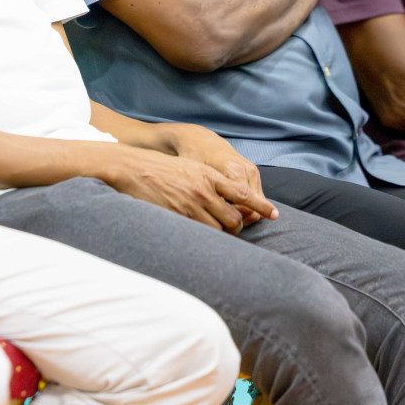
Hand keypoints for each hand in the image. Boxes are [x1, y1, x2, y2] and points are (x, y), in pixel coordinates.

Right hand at [101, 144, 276, 232]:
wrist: (130, 167)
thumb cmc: (158, 167)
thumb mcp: (189, 167)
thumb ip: (209, 182)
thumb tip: (226, 198)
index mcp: (209, 175)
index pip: (243, 193)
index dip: (261, 206)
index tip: (275, 214)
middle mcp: (204, 190)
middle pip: (234, 218)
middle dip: (236, 227)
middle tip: (232, 228)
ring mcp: (190, 205)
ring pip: (218, 230)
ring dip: (219, 234)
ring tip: (212, 231)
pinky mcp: (177, 216)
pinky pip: (198, 234)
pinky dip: (202, 237)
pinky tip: (197, 235)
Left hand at [164, 124, 276, 226]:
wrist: (199, 139)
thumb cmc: (193, 159)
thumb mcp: (196, 178)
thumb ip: (208, 197)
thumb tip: (216, 220)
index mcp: (233, 172)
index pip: (245, 207)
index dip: (234, 220)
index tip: (221, 223)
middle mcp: (246, 170)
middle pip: (254, 207)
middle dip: (242, 219)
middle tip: (224, 223)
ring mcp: (252, 170)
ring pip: (257, 203)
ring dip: (245, 212)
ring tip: (226, 214)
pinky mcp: (253, 171)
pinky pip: (255, 195)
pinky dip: (247, 204)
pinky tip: (230, 206)